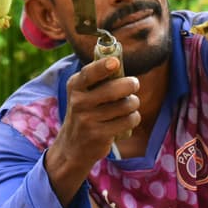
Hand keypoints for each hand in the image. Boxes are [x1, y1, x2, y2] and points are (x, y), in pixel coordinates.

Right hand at [44, 57, 139, 206]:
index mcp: (75, 86)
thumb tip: (117, 60)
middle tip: (134, 84)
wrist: (72, 147)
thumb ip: (97, 79)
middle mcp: (79, 102)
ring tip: (130, 104)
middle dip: (130, 84)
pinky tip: (129, 118)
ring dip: (134, 103)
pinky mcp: (99, 134)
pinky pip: (128, 120)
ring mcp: (88, 120)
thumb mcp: (82, 94)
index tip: (114, 62)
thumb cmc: (85, 112)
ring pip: (125, 105)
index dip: (102, 67)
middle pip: (114, 90)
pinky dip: (134, 117)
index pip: (88, 74)